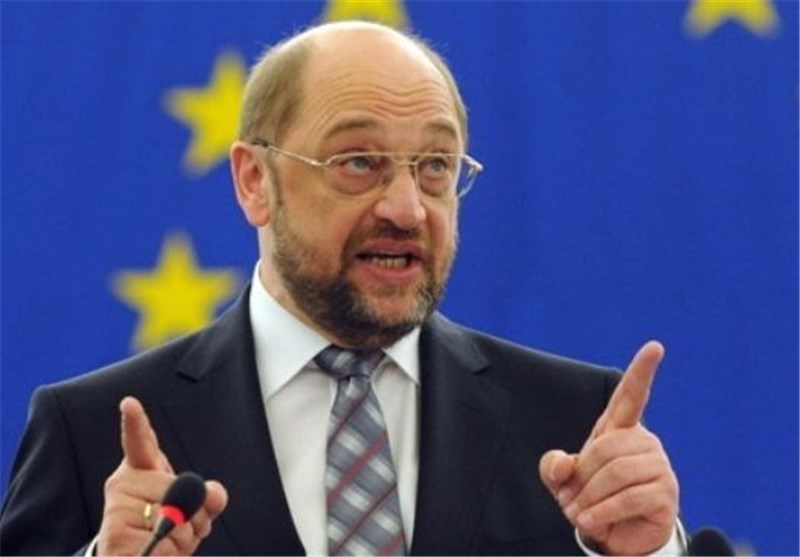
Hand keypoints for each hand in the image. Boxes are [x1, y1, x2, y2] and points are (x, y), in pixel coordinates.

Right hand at [97, 397, 228, 555]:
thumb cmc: (166, 532)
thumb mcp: (194, 511)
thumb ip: (208, 497)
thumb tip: (212, 493)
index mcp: (143, 469)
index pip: (141, 441)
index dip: (135, 422)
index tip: (129, 404)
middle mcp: (124, 483)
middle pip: (178, 488)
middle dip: (193, 514)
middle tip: (177, 527)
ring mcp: (117, 506)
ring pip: (175, 517)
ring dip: (183, 537)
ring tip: (164, 542)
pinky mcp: (115, 531)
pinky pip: (163, 540)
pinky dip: (170, 552)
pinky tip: (156, 553)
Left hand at [539, 341, 678, 555]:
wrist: (615, 536)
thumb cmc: (591, 499)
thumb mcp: (563, 482)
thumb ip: (554, 468)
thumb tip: (564, 465)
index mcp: (619, 430)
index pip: (631, 396)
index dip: (641, 371)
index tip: (654, 347)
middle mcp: (644, 442)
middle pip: (605, 449)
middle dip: (582, 478)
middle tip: (571, 501)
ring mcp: (659, 467)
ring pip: (617, 474)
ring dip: (591, 498)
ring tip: (581, 514)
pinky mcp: (666, 493)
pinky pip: (629, 498)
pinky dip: (603, 512)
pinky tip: (592, 522)